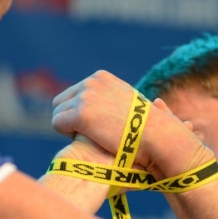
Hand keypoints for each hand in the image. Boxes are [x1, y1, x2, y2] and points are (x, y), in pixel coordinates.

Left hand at [52, 71, 209, 176]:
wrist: (156, 136)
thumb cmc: (152, 128)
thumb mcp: (143, 109)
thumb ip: (135, 105)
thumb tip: (160, 103)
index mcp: (102, 78)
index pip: (73, 93)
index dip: (77, 112)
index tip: (89, 128)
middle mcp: (92, 82)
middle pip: (60, 100)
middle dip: (68, 119)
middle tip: (84, 136)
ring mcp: (85, 96)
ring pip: (58, 113)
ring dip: (68, 128)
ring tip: (86, 140)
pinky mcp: (81, 113)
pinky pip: (58, 123)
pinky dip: (65, 134)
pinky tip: (82, 141)